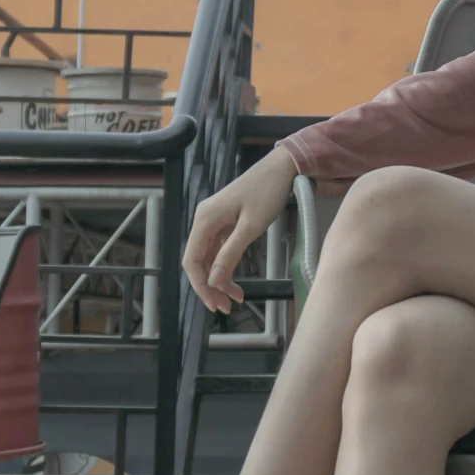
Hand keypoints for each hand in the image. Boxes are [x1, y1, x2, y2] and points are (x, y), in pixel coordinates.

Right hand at [182, 144, 298, 313]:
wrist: (282, 168)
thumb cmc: (267, 192)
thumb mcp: (251, 226)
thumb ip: (230, 254)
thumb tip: (213, 281)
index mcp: (205, 220)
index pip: (192, 261)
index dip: (201, 286)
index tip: (215, 303)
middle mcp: (204, 220)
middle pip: (198, 261)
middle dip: (210, 286)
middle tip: (226, 307)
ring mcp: (214, 220)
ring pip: (209, 258)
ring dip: (219, 279)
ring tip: (236, 298)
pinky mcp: (225, 221)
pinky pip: (219, 249)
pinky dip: (226, 266)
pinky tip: (236, 281)